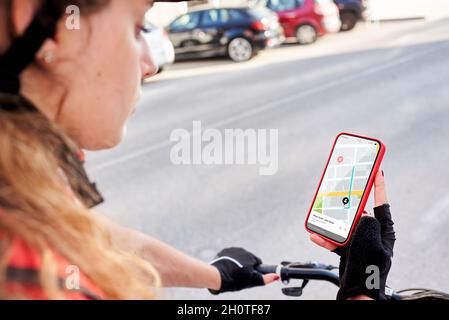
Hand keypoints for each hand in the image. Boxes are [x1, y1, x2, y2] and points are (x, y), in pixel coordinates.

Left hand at [208, 247, 278, 294]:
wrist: (217, 275)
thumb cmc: (235, 279)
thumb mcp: (252, 281)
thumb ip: (265, 279)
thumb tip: (276, 276)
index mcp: (251, 256)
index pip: (257, 262)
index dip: (254, 270)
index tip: (249, 276)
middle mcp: (243, 250)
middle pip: (247, 259)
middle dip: (245, 266)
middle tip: (240, 276)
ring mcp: (232, 250)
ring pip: (238, 257)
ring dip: (237, 263)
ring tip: (233, 272)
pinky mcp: (224, 251)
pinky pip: (229, 256)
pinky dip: (229, 261)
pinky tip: (227, 268)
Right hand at [309, 169, 395, 299]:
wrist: (356, 294)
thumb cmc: (369, 269)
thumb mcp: (370, 240)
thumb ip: (366, 222)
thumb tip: (360, 215)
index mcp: (383, 231)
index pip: (382, 203)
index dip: (379, 186)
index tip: (376, 170)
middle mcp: (371, 234)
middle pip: (358, 211)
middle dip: (346, 201)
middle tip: (339, 188)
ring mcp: (358, 241)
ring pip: (342, 224)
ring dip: (330, 221)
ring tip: (321, 214)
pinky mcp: (346, 249)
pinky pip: (333, 239)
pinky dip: (324, 237)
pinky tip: (315, 235)